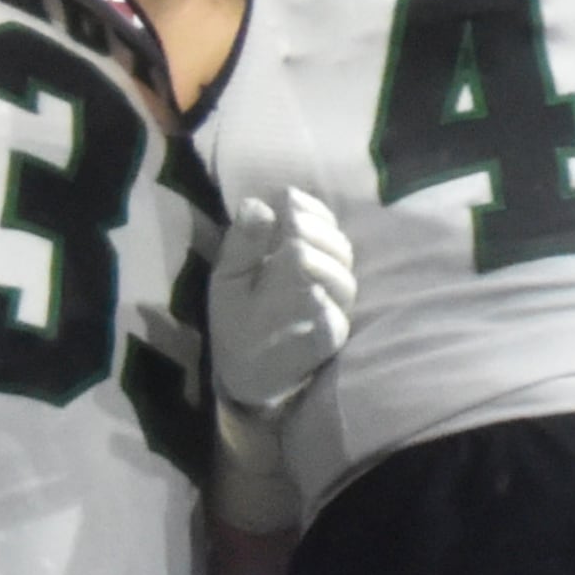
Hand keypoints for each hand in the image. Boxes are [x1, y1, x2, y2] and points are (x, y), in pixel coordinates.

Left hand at [208, 190, 355, 416]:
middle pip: (339, 248)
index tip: (289, 203)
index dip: (310, 209)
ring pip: (344, 283)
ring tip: (297, 255)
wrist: (238, 371)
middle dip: (318, 233)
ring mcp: (329, 310)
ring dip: (324, 265)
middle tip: (293, 230)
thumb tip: (256, 203)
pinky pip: (335, 327)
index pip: (321, 222)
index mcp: (301, 255)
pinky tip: (313, 299)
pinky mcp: (325, 342)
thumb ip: (243, 243)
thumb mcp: (230, 276)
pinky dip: (328, 314)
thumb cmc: (236, 318)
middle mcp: (322, 278)